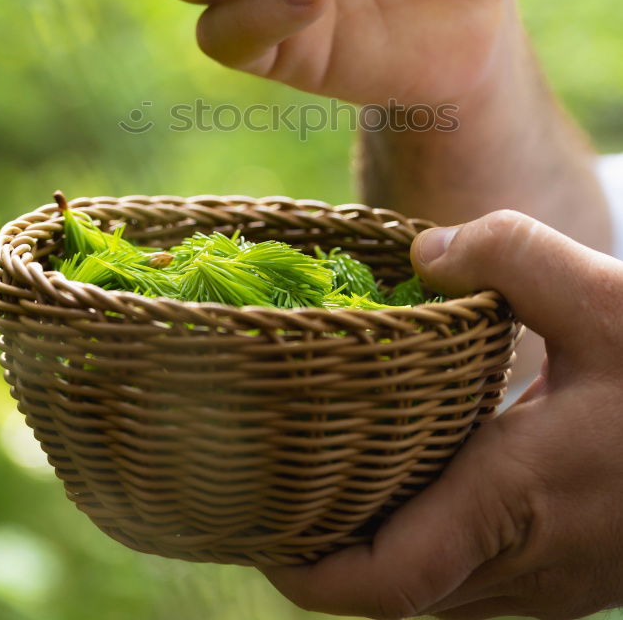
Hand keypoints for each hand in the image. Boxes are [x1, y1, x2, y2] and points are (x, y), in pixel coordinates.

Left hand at [263, 210, 622, 618]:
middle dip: (325, 551)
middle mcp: (527, 564)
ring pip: (435, 589)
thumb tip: (423, 257)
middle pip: (394, 593)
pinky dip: (426, 535)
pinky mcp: (572, 568)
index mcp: (516, 503)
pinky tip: (419, 469)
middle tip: (275, 485)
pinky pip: (475, 574)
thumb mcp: (600, 294)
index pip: (383, 582)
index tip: (254, 526)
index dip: (305, 570)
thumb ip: (502, 257)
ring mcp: (554, 580)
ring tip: (331, 476)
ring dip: (376, 546)